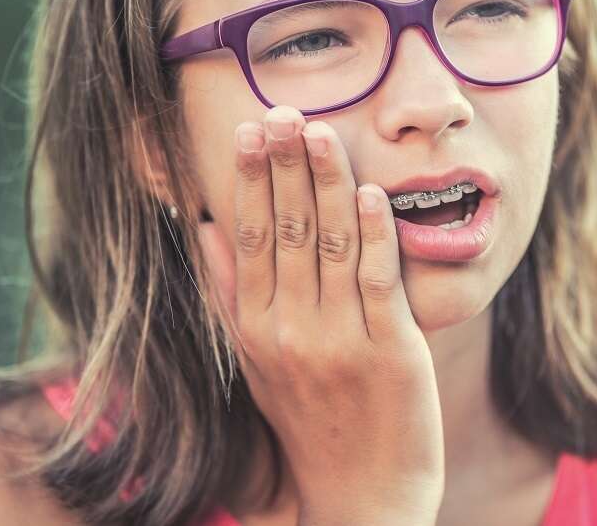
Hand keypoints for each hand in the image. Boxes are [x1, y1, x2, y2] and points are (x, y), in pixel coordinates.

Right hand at [218, 105, 443, 522]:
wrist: (360, 497)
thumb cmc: (308, 420)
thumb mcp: (254, 361)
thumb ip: (231, 293)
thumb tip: (205, 226)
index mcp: (255, 329)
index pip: (248, 238)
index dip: (250, 180)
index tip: (250, 129)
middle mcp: (289, 331)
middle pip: (284, 230)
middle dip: (285, 165)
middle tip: (285, 109)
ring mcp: (340, 341)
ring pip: (330, 245)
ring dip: (326, 182)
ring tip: (322, 131)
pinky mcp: (390, 353)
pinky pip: (378, 282)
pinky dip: (374, 234)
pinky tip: (370, 193)